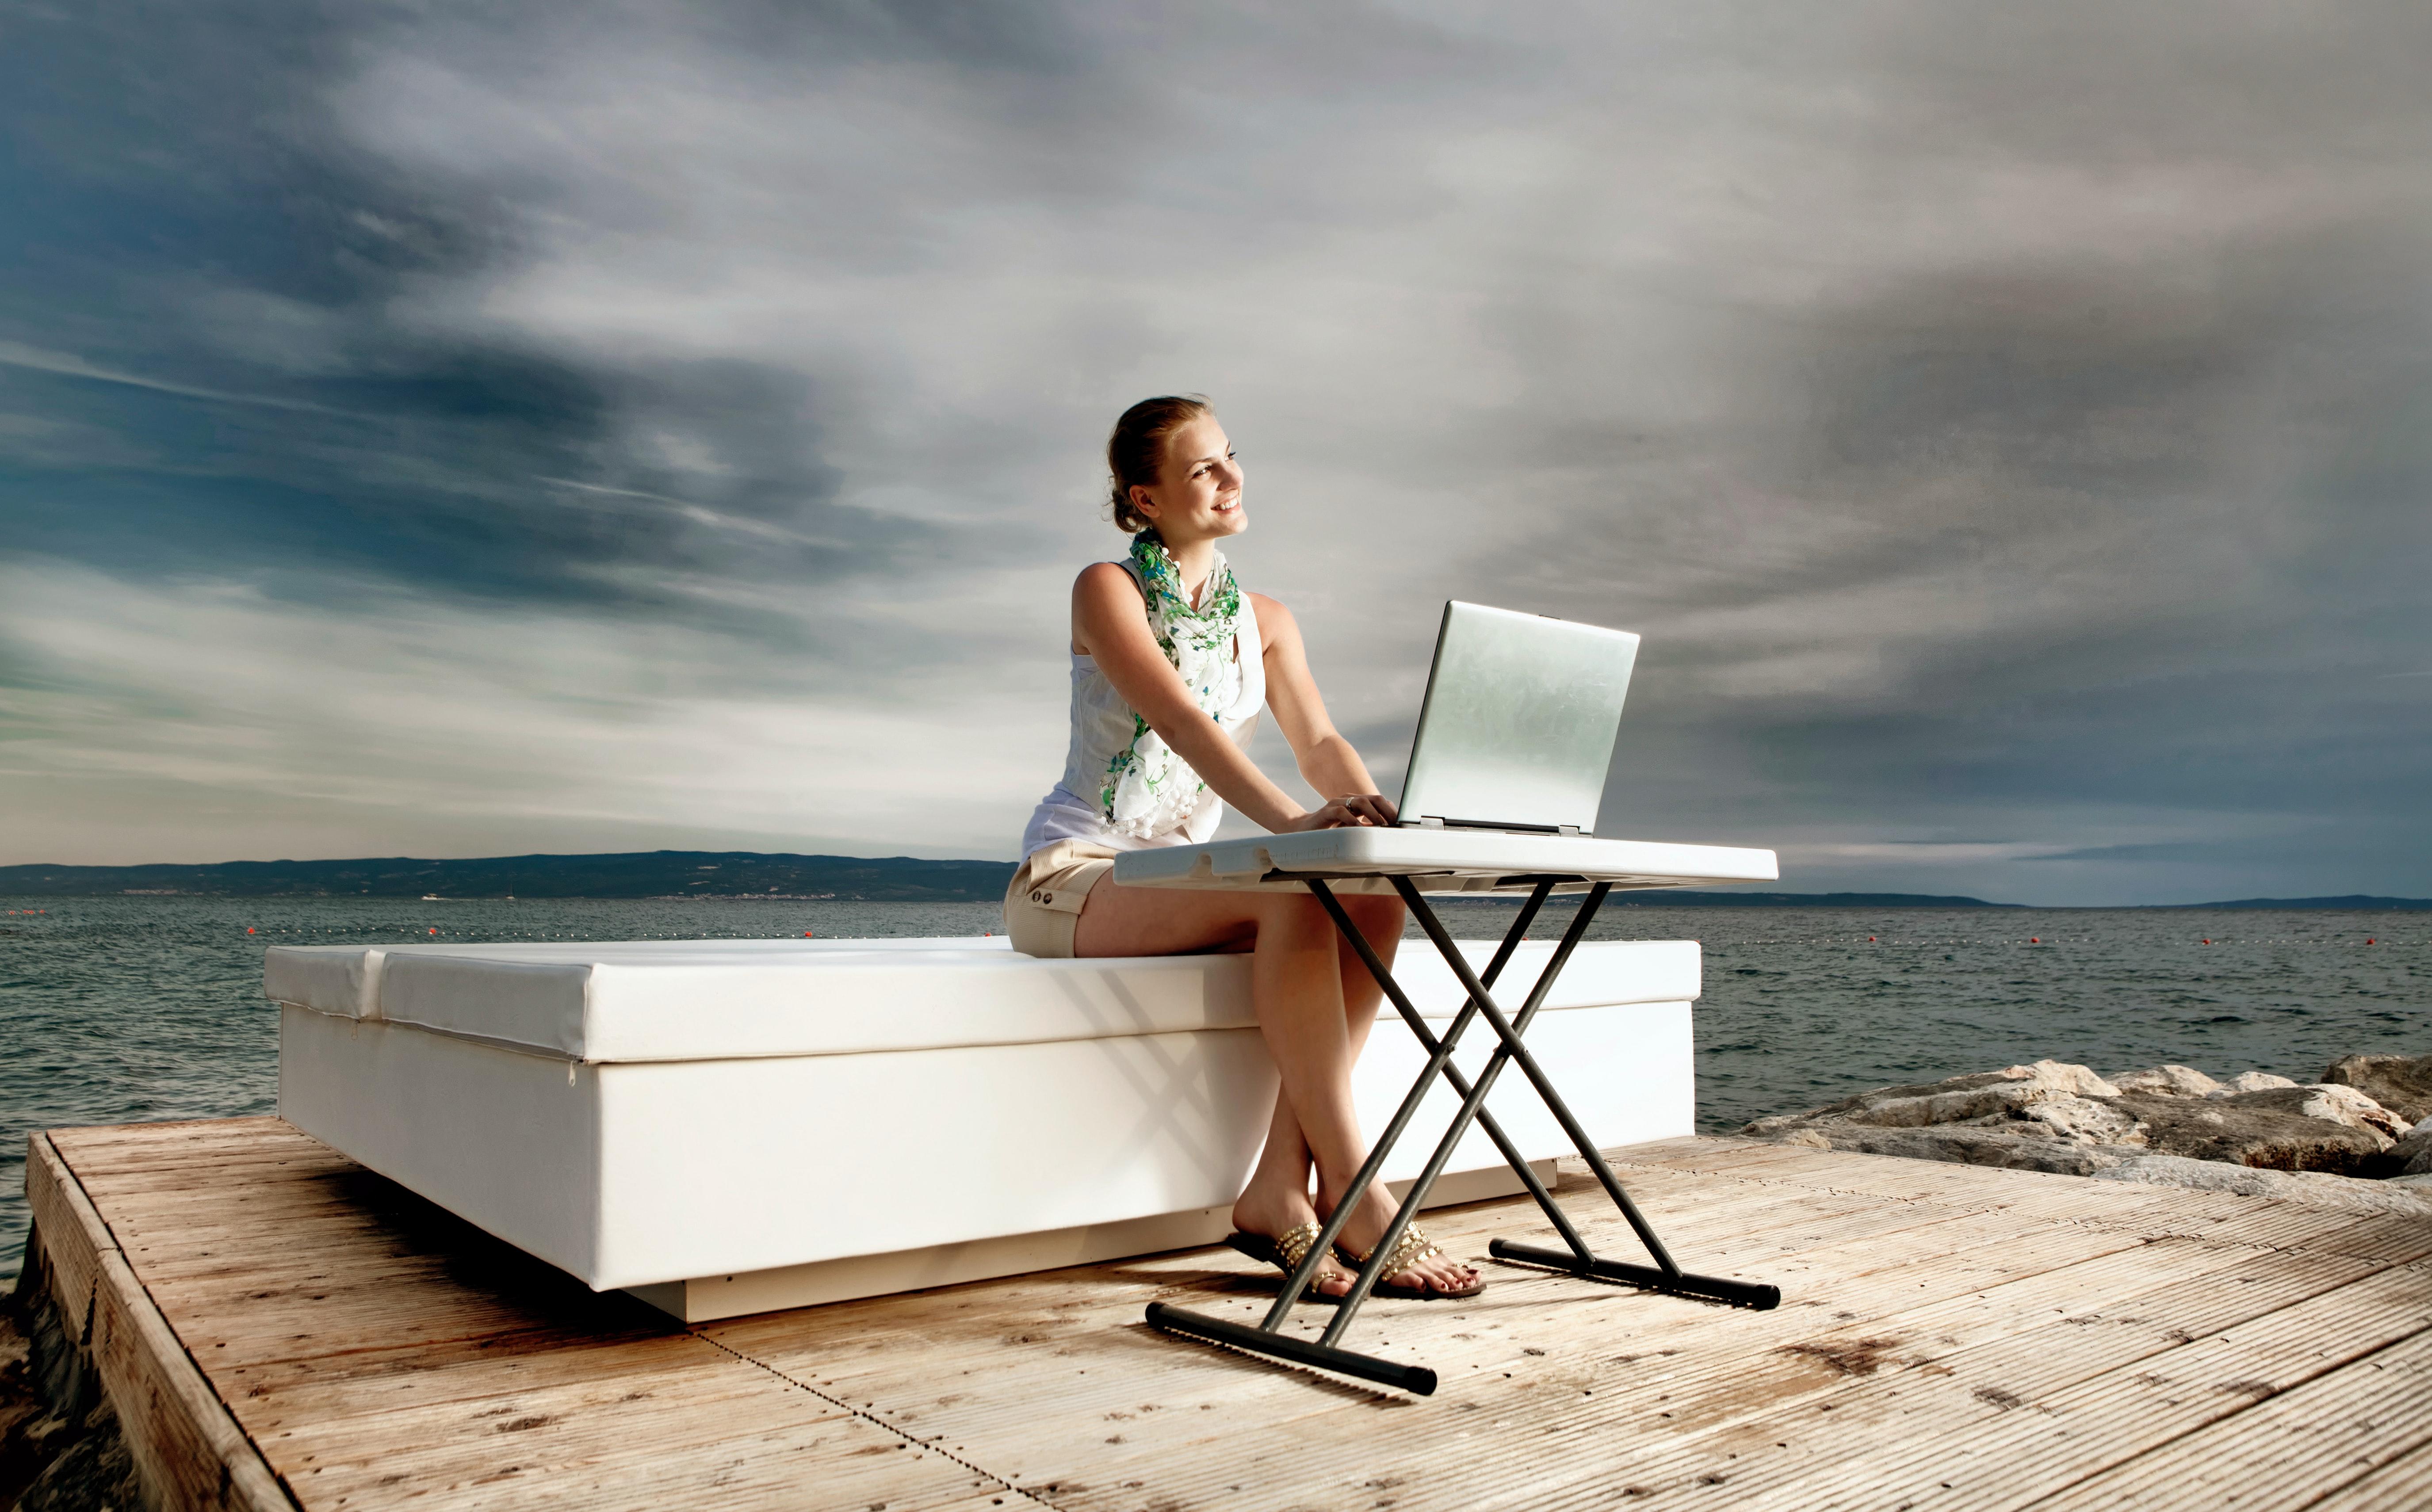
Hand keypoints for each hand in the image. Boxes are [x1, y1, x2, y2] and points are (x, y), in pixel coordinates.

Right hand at [1282, 794, 1398, 831]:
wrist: (1302, 831)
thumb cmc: (1329, 831)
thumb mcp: (1351, 829)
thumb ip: (1365, 827)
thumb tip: (1386, 834)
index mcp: (1356, 803)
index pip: (1378, 801)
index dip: (1391, 810)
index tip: (1401, 822)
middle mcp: (1348, 800)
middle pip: (1373, 798)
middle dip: (1386, 810)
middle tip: (1395, 823)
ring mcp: (1337, 804)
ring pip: (1360, 802)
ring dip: (1373, 814)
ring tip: (1381, 825)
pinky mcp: (1326, 812)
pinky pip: (1341, 812)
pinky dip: (1352, 820)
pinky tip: (1359, 829)